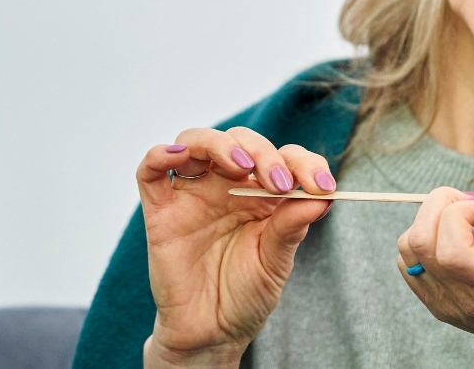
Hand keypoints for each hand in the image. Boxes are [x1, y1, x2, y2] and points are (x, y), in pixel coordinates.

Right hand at [137, 127, 335, 367]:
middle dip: (264, 153)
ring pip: (196, 141)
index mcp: (263, 192)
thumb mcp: (275, 261)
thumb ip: (292, 226)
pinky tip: (178, 155)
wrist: (211, 333)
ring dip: (219, 144)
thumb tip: (322, 197)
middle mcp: (228, 184)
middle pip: (242, 141)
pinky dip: (160, 153)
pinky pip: (151, 172)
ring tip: (241, 166)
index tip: (322, 186)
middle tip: (279, 183)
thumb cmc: (246, 294)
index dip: (305, 163)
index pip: (285, 157)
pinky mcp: (161, 210)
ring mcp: (193, 194)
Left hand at [396, 188, 473, 368]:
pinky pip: (410, 263)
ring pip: (408, 250)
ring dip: (431, 221)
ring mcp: (448, 304)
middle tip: (473, 204)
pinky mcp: (440, 304)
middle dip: (440, 205)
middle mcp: (465, 300)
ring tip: (468, 222)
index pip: (448, 248)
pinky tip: (461, 239)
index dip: (458, 212)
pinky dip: (426, 239)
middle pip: (418, 242)